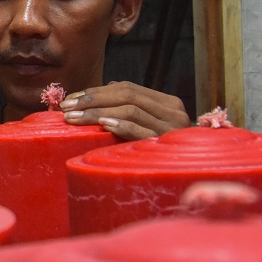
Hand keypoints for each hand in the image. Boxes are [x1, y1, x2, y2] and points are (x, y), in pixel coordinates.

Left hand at [60, 81, 189, 140]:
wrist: (194, 176)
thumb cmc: (166, 152)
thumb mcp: (152, 125)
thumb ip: (133, 106)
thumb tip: (107, 86)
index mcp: (168, 103)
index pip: (128, 88)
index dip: (97, 91)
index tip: (72, 99)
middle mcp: (173, 112)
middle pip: (127, 96)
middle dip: (92, 100)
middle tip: (67, 107)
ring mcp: (171, 129)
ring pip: (130, 110)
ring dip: (98, 112)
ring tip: (74, 118)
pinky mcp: (166, 145)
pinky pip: (142, 131)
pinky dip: (121, 125)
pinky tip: (103, 125)